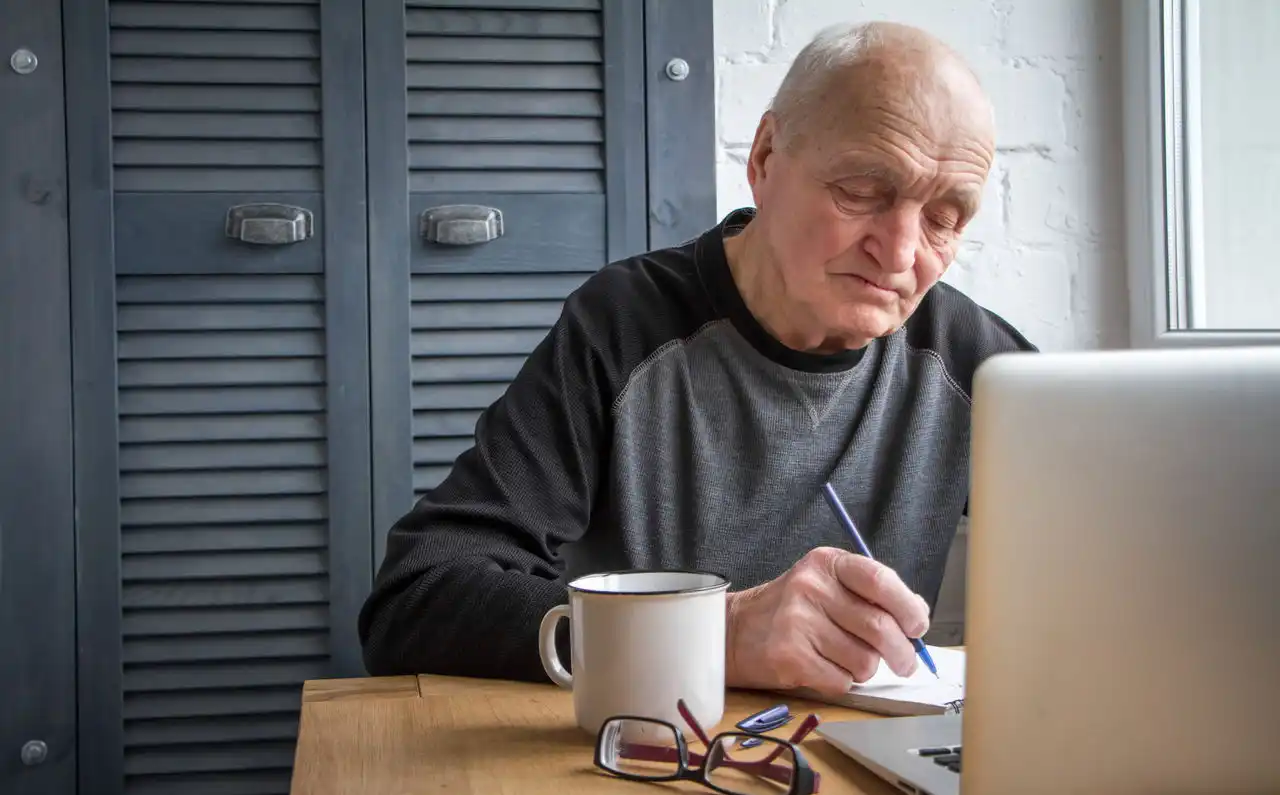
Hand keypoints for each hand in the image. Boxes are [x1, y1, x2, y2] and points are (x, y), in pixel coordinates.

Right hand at [724, 546, 931, 696]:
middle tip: (905, 663)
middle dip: (901, 653)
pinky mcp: (789, 656)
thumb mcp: (827, 585)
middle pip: (879, 626)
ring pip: (864, 660)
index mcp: (826, 563)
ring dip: (865, 668)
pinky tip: (824, 668)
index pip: (880, 580)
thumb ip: (871, 594)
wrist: (734, 630)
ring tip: (846, 659)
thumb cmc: (790, 610)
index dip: (908, 607)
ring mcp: (797, 621)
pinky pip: (841, 681)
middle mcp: (810, 587)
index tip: (917, 627)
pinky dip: (842, 682)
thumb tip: (917, 614)